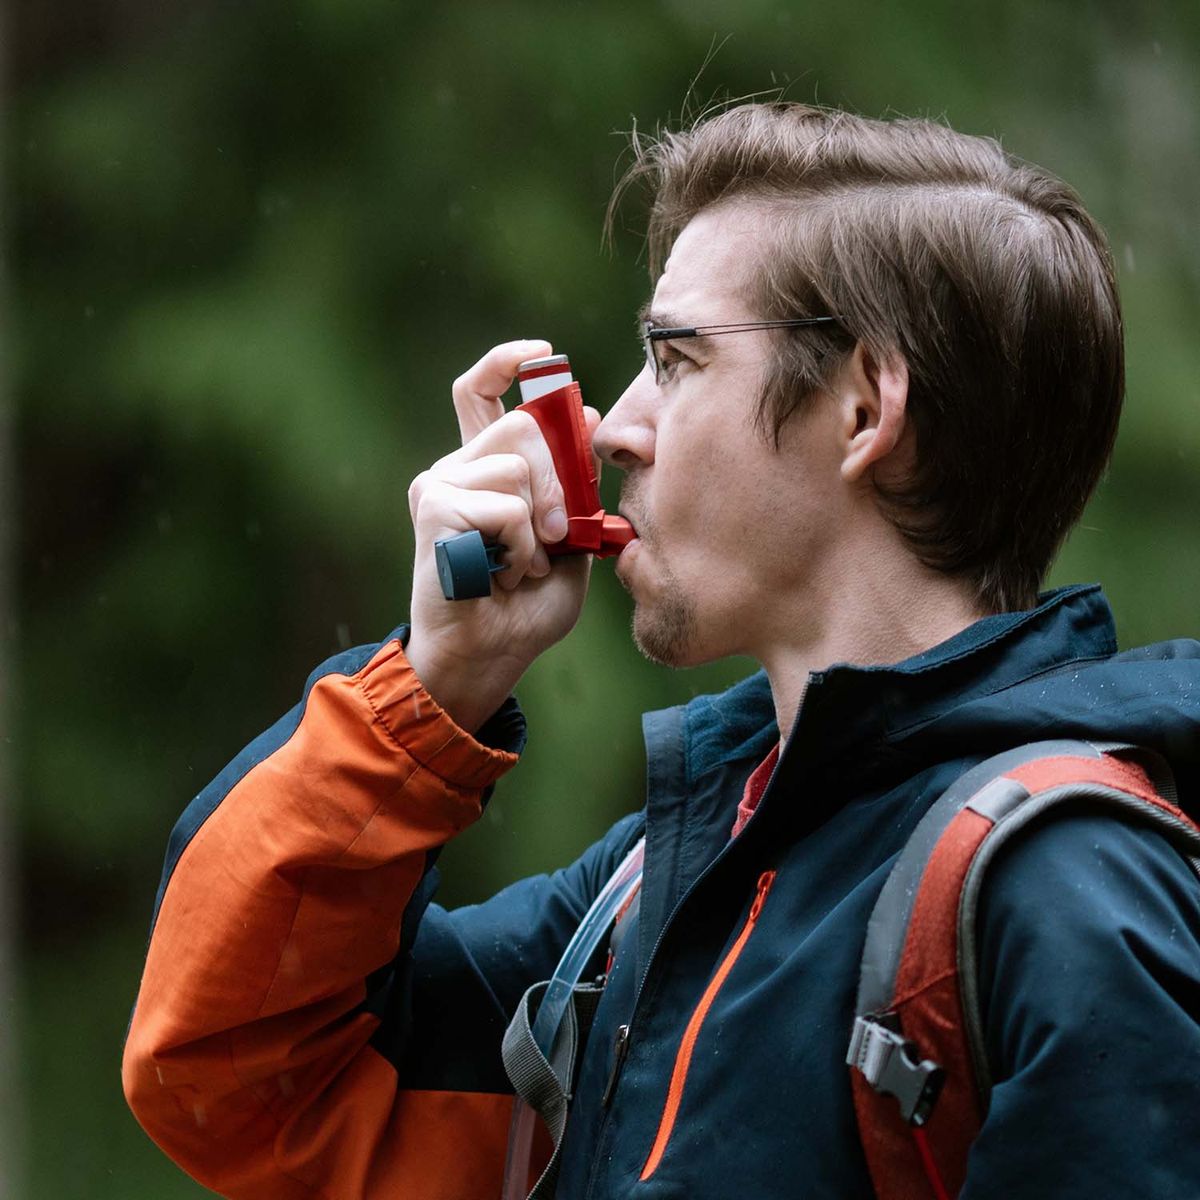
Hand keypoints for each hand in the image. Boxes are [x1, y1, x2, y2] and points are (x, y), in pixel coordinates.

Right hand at [405, 340, 601, 731]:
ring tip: (520, 565)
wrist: (490, 654)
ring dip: (540, 526)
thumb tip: (589, 414)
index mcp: (487, 467)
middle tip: (558, 535)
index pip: (483, 391)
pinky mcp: (434, 505)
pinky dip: (521, 545)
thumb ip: (578, 484)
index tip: (543, 356)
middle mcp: (458, 466)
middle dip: (563, 481)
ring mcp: (441, 482)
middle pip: (526, 424)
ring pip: (521, 465)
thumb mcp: (571, 538)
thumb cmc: (526, 605)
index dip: (510, 363)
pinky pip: (508, 504)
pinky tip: (501, 573)